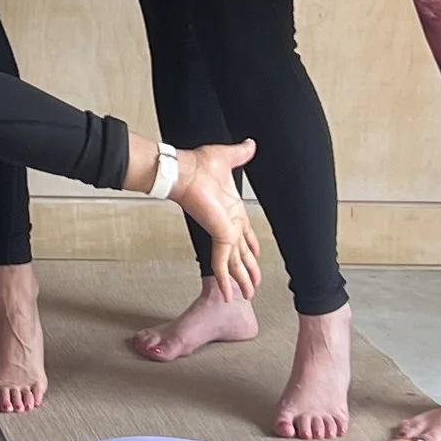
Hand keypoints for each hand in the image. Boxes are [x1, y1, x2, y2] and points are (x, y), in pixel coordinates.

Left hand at [175, 140, 261, 299]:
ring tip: (247, 296)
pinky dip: (225, 281)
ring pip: (236, 264)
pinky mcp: (218, 237)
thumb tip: (251, 144)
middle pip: (243, 254)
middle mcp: (230, 225)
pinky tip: (227, 295)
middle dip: (250, 271)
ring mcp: (224, 234)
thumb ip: (240, 153)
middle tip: (254, 285)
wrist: (184, 170)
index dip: (252, 247)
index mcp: (233, 211)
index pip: (246, 234)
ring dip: (242, 281)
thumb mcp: (227, 158)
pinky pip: (223, 264)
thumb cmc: (200, 165)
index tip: (256, 255)